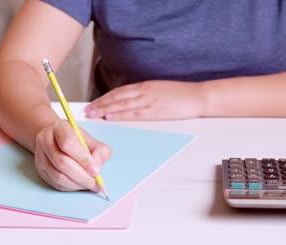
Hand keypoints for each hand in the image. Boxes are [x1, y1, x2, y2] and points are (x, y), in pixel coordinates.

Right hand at [34, 119, 111, 191]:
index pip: (68, 143)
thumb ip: (100, 151)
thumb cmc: (75, 139)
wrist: (55, 139)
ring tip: (90, 185)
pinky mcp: (40, 170)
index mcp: (59, 127)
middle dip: (82, 176)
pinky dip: (71, 187)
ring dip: (77, 184)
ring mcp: (40, 156)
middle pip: (62, 162)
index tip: (96, 171)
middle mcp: (45, 140)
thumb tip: (97, 167)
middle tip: (96, 183)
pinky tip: (80, 185)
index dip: (83, 159)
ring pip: (58, 176)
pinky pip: (55, 184)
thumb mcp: (91, 139)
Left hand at [85, 80, 204, 119]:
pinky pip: (132, 113)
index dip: (105, 98)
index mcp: (145, 86)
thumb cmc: (181, 95)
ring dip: (105, 110)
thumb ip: (145, 94)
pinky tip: (109, 117)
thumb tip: (132, 101)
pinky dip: (119, 115)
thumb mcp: (159, 89)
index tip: (94, 103)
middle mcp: (143, 91)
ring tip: (93, 115)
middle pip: (116, 97)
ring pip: (121, 105)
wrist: (197, 96)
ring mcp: (148, 101)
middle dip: (100, 104)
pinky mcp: (154, 111)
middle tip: (87, 110)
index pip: (119, 91)